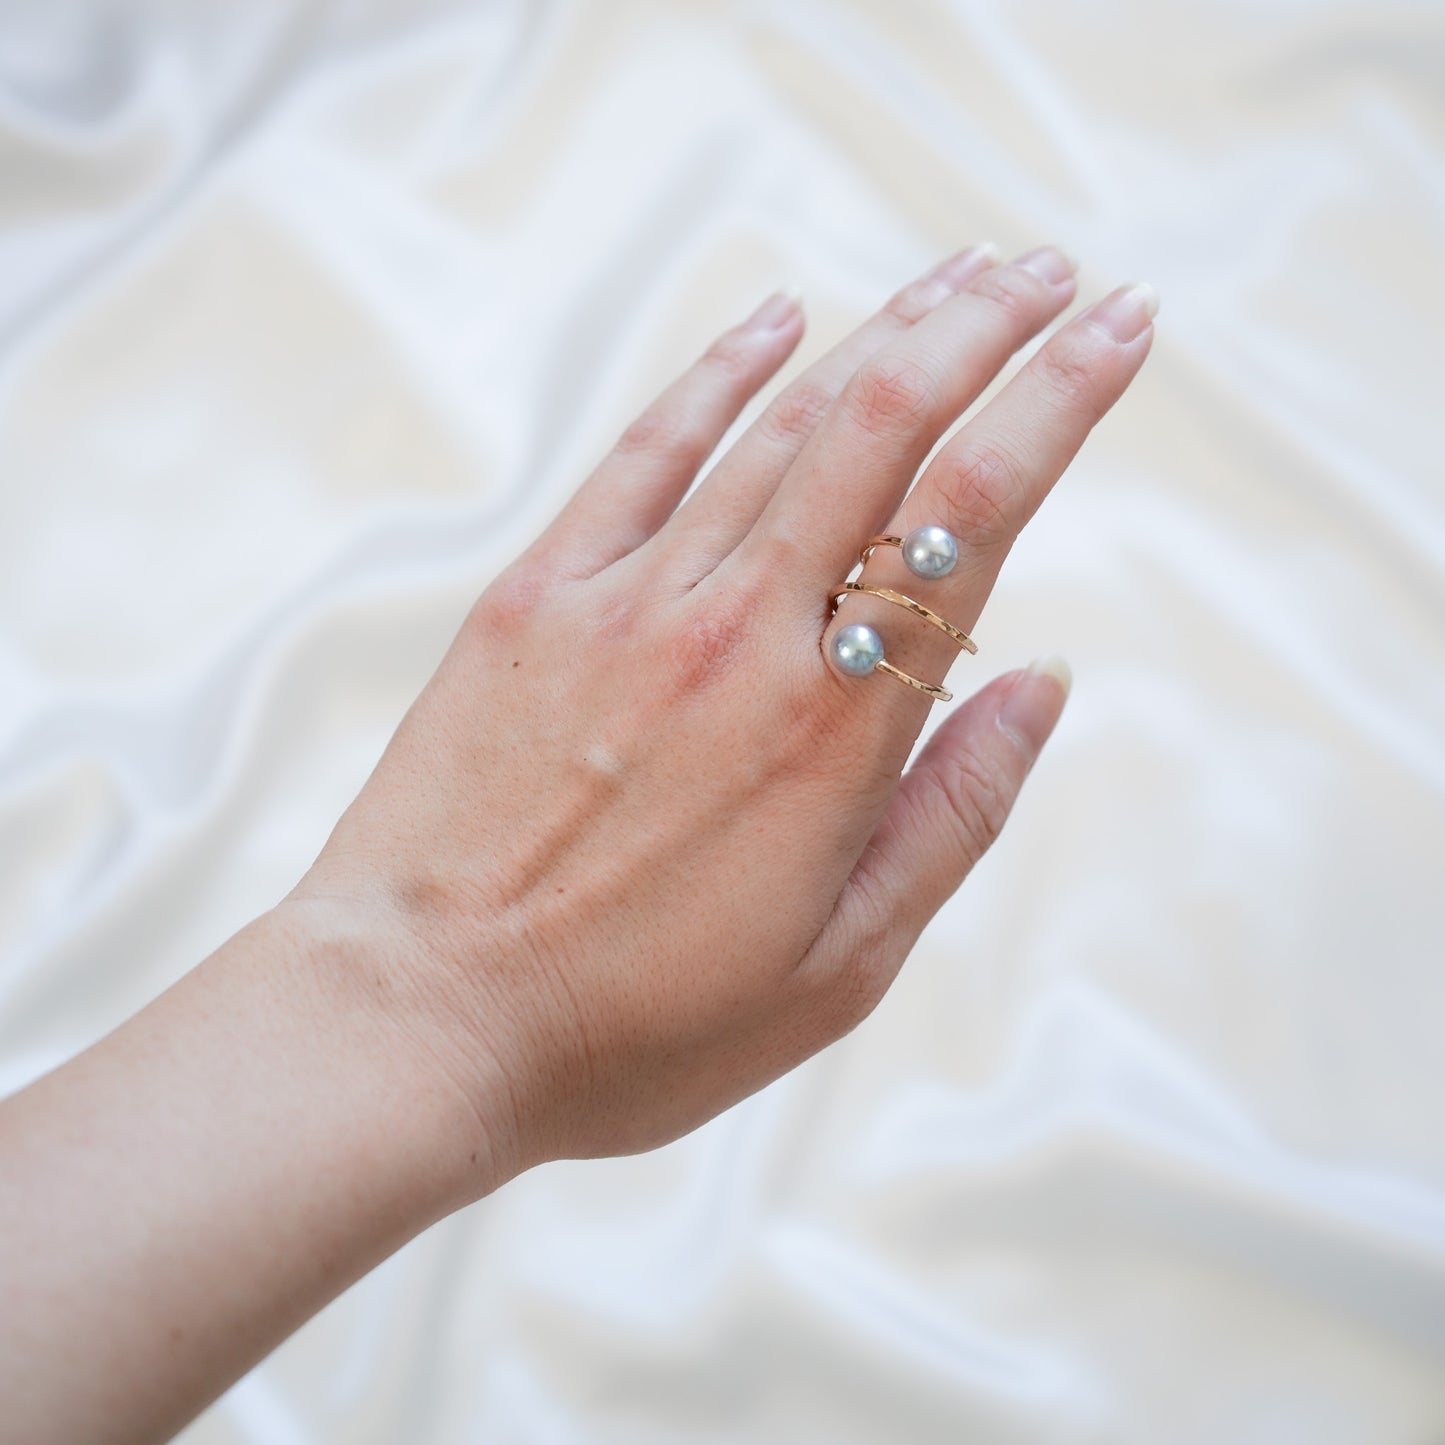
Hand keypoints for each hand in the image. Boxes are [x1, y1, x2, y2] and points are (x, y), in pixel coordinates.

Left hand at [288, 243, 1154, 1185]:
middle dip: (983, 327)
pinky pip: (642, 456)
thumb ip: (952, 815)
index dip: (1057, 400)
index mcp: (834, 730)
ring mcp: (629, 603)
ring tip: (956, 275)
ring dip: (879, 336)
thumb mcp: (839, 968)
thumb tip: (1043, 680)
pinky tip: (775, 318)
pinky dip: (716, 377)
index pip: (974, 514)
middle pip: (884, 427)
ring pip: (778, 427)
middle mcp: (741, 634)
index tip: (1117, 327)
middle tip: (1052, 268)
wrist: (417, 1020)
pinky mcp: (536, 599)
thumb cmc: (636, 1026)